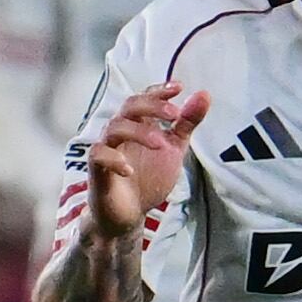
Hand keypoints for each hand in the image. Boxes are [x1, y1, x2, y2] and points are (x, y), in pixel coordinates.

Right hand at [87, 85, 206, 237]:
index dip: (159, 90)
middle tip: (174, 114)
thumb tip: (204, 94)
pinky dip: (114, 159)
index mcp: (139, 124)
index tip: (178, 87)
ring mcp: (108, 148)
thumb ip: (186, 124)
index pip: (145, 98)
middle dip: (152, 106)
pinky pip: (98, 155)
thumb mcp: (174, 149)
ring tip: (160, 144)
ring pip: (115, 127)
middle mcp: (121, 131)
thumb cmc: (148, 177)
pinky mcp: (97, 169)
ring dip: (139, 132)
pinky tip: (130, 169)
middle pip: (130, 106)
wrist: (130, 213)